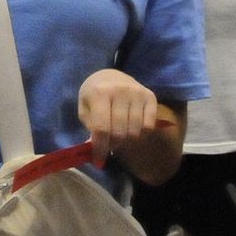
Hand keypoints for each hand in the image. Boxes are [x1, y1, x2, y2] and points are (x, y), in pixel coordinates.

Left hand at [77, 69, 181, 184]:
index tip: (98, 160)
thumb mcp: (85, 108)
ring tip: (118, 136)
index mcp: (100, 93)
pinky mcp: (150, 96)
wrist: (110, 75)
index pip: (102, 128)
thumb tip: (96, 150)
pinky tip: (131, 128)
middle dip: (113, 145)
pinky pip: (149, 126)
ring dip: (126, 140)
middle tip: (108, 145)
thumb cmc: (94, 95)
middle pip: (120, 132)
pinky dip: (140, 133)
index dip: (100, 148)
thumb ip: (90, 127)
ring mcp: (137, 92)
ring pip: (135, 131)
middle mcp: (121, 91)